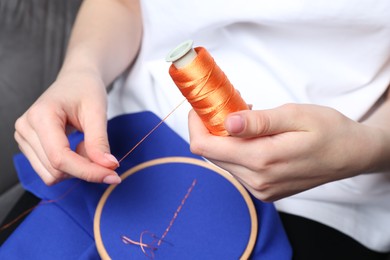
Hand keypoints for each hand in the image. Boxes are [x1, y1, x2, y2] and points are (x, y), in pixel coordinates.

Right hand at [14, 70, 120, 184]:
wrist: (76, 81)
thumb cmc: (86, 90)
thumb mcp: (97, 112)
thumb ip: (99, 141)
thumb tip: (108, 167)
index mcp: (41, 115)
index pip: (60, 157)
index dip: (87, 171)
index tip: (113, 176)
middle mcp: (26, 128)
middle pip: (55, 169)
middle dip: (85, 170)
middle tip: (104, 156)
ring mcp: (24, 138)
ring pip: (51, 175)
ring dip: (76, 169)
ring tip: (87, 145)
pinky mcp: (29, 146)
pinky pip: (50, 171)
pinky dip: (69, 167)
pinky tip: (77, 148)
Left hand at [189, 104, 380, 200]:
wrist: (351, 155)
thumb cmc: (328, 130)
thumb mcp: (295, 116)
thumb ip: (259, 121)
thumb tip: (227, 122)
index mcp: (262, 159)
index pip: (206, 146)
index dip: (196, 124)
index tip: (203, 105)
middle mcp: (257, 181)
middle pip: (211, 154)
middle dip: (211, 129)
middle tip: (229, 107)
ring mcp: (261, 189)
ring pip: (223, 162)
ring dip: (225, 140)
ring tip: (247, 122)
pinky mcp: (265, 191)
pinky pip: (237, 170)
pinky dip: (237, 151)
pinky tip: (254, 138)